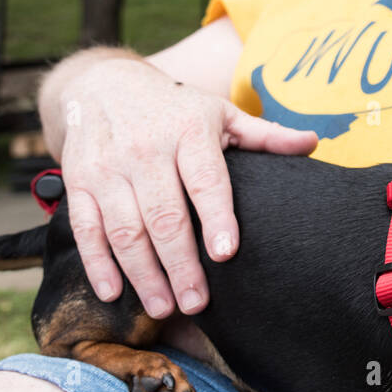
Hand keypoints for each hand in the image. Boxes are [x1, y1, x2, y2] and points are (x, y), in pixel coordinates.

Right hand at [55, 57, 317, 316]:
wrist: (104, 84)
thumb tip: (313, 142)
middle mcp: (146, 150)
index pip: (206, 180)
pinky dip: (97, 264)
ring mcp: (108, 168)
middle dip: (180, 264)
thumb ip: (264, 135)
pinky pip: (86, 228)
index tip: (227, 252)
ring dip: (143, 274)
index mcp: (189, 132)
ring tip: (164, 307)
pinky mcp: (78, 181)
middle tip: (197, 303)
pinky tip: (113, 292)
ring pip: (125, 229)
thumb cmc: (175, 108)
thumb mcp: (220, 112)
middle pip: (165, 215)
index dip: (216, 217)